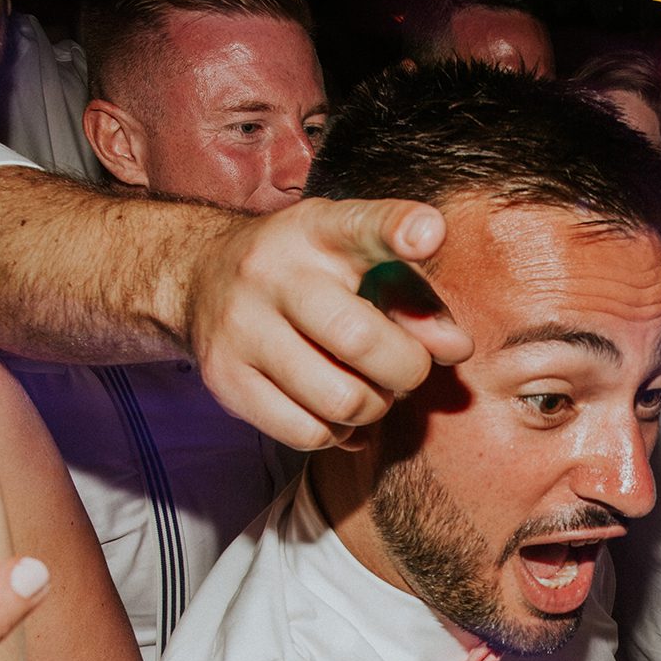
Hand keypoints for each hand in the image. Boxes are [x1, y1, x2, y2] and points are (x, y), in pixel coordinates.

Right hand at [185, 197, 473, 450]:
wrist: (203, 277)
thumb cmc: (312, 275)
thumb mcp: (362, 265)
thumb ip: (418, 301)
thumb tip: (456, 349)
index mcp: (320, 231)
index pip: (363, 226)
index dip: (399, 229)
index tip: (429, 234)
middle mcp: (274, 271)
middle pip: (362, 341)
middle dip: (406, 369)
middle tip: (404, 367)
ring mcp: (242, 326)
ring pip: (340, 400)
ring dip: (373, 407)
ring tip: (367, 390)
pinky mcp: (225, 378)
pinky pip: (307, 433)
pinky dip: (336, 434)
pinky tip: (333, 411)